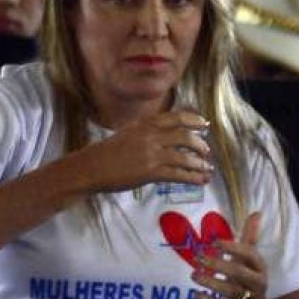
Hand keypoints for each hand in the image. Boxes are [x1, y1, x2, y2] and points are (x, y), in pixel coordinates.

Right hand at [78, 110, 213, 193]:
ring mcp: (151, 154)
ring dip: (200, 164)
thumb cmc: (108, 152)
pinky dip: (193, 178)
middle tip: (206, 151)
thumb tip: (169, 134)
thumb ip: (147, 131)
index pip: (176, 118)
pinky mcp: (151, 172)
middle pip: (185, 136)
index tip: (204, 124)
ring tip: (206, 169)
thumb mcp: (129, 133)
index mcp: (145, 124)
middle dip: (200, 145)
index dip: (194, 120)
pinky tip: (201, 181)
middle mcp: (150, 136)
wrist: (92, 167)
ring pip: (185, 157)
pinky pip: (179, 175)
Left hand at [194, 212, 268, 298]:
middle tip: (198, 257)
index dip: (234, 247)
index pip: (250, 254)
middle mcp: (258, 283)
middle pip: (240, 272)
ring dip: (211, 282)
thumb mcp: (250, 259)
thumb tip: (256, 212)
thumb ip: (249, 237)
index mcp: (259, 266)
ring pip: (232, 291)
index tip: (215, 242)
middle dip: (219, 264)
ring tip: (194, 275)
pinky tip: (196, 295)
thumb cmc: (248, 278)